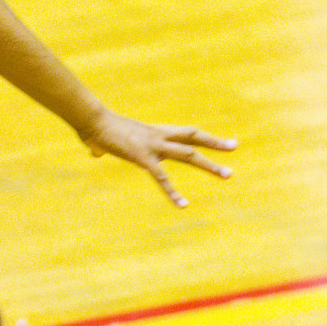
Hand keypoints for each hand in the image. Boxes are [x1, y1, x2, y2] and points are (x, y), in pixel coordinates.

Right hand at [78, 110, 234, 207]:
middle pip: (194, 138)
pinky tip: (184, 205)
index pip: (187, 133)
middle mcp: (160, 136)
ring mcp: (154, 146)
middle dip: (215, 144)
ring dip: (210, 165)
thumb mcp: (106, 139)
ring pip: (189, 155)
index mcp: (156, 132)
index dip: (205, 137)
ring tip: (228, 175)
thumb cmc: (95, 128)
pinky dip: (173, 192)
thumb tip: (95, 150)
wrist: (91, 120)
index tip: (222, 142)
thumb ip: (103, 146)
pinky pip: (162, 177)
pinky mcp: (143, 158)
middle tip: (235, 147)